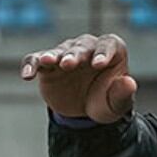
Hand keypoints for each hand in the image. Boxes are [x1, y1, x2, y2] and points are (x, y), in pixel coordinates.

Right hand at [20, 33, 136, 123]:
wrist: (85, 111)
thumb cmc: (106, 101)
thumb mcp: (117, 103)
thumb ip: (123, 93)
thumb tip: (130, 83)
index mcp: (110, 50)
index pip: (109, 45)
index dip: (104, 52)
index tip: (99, 64)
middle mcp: (87, 47)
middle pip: (81, 47)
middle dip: (75, 55)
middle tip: (69, 64)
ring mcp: (65, 54)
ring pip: (58, 51)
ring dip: (52, 55)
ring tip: (48, 61)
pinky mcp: (47, 65)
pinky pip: (36, 60)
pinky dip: (30, 65)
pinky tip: (27, 75)